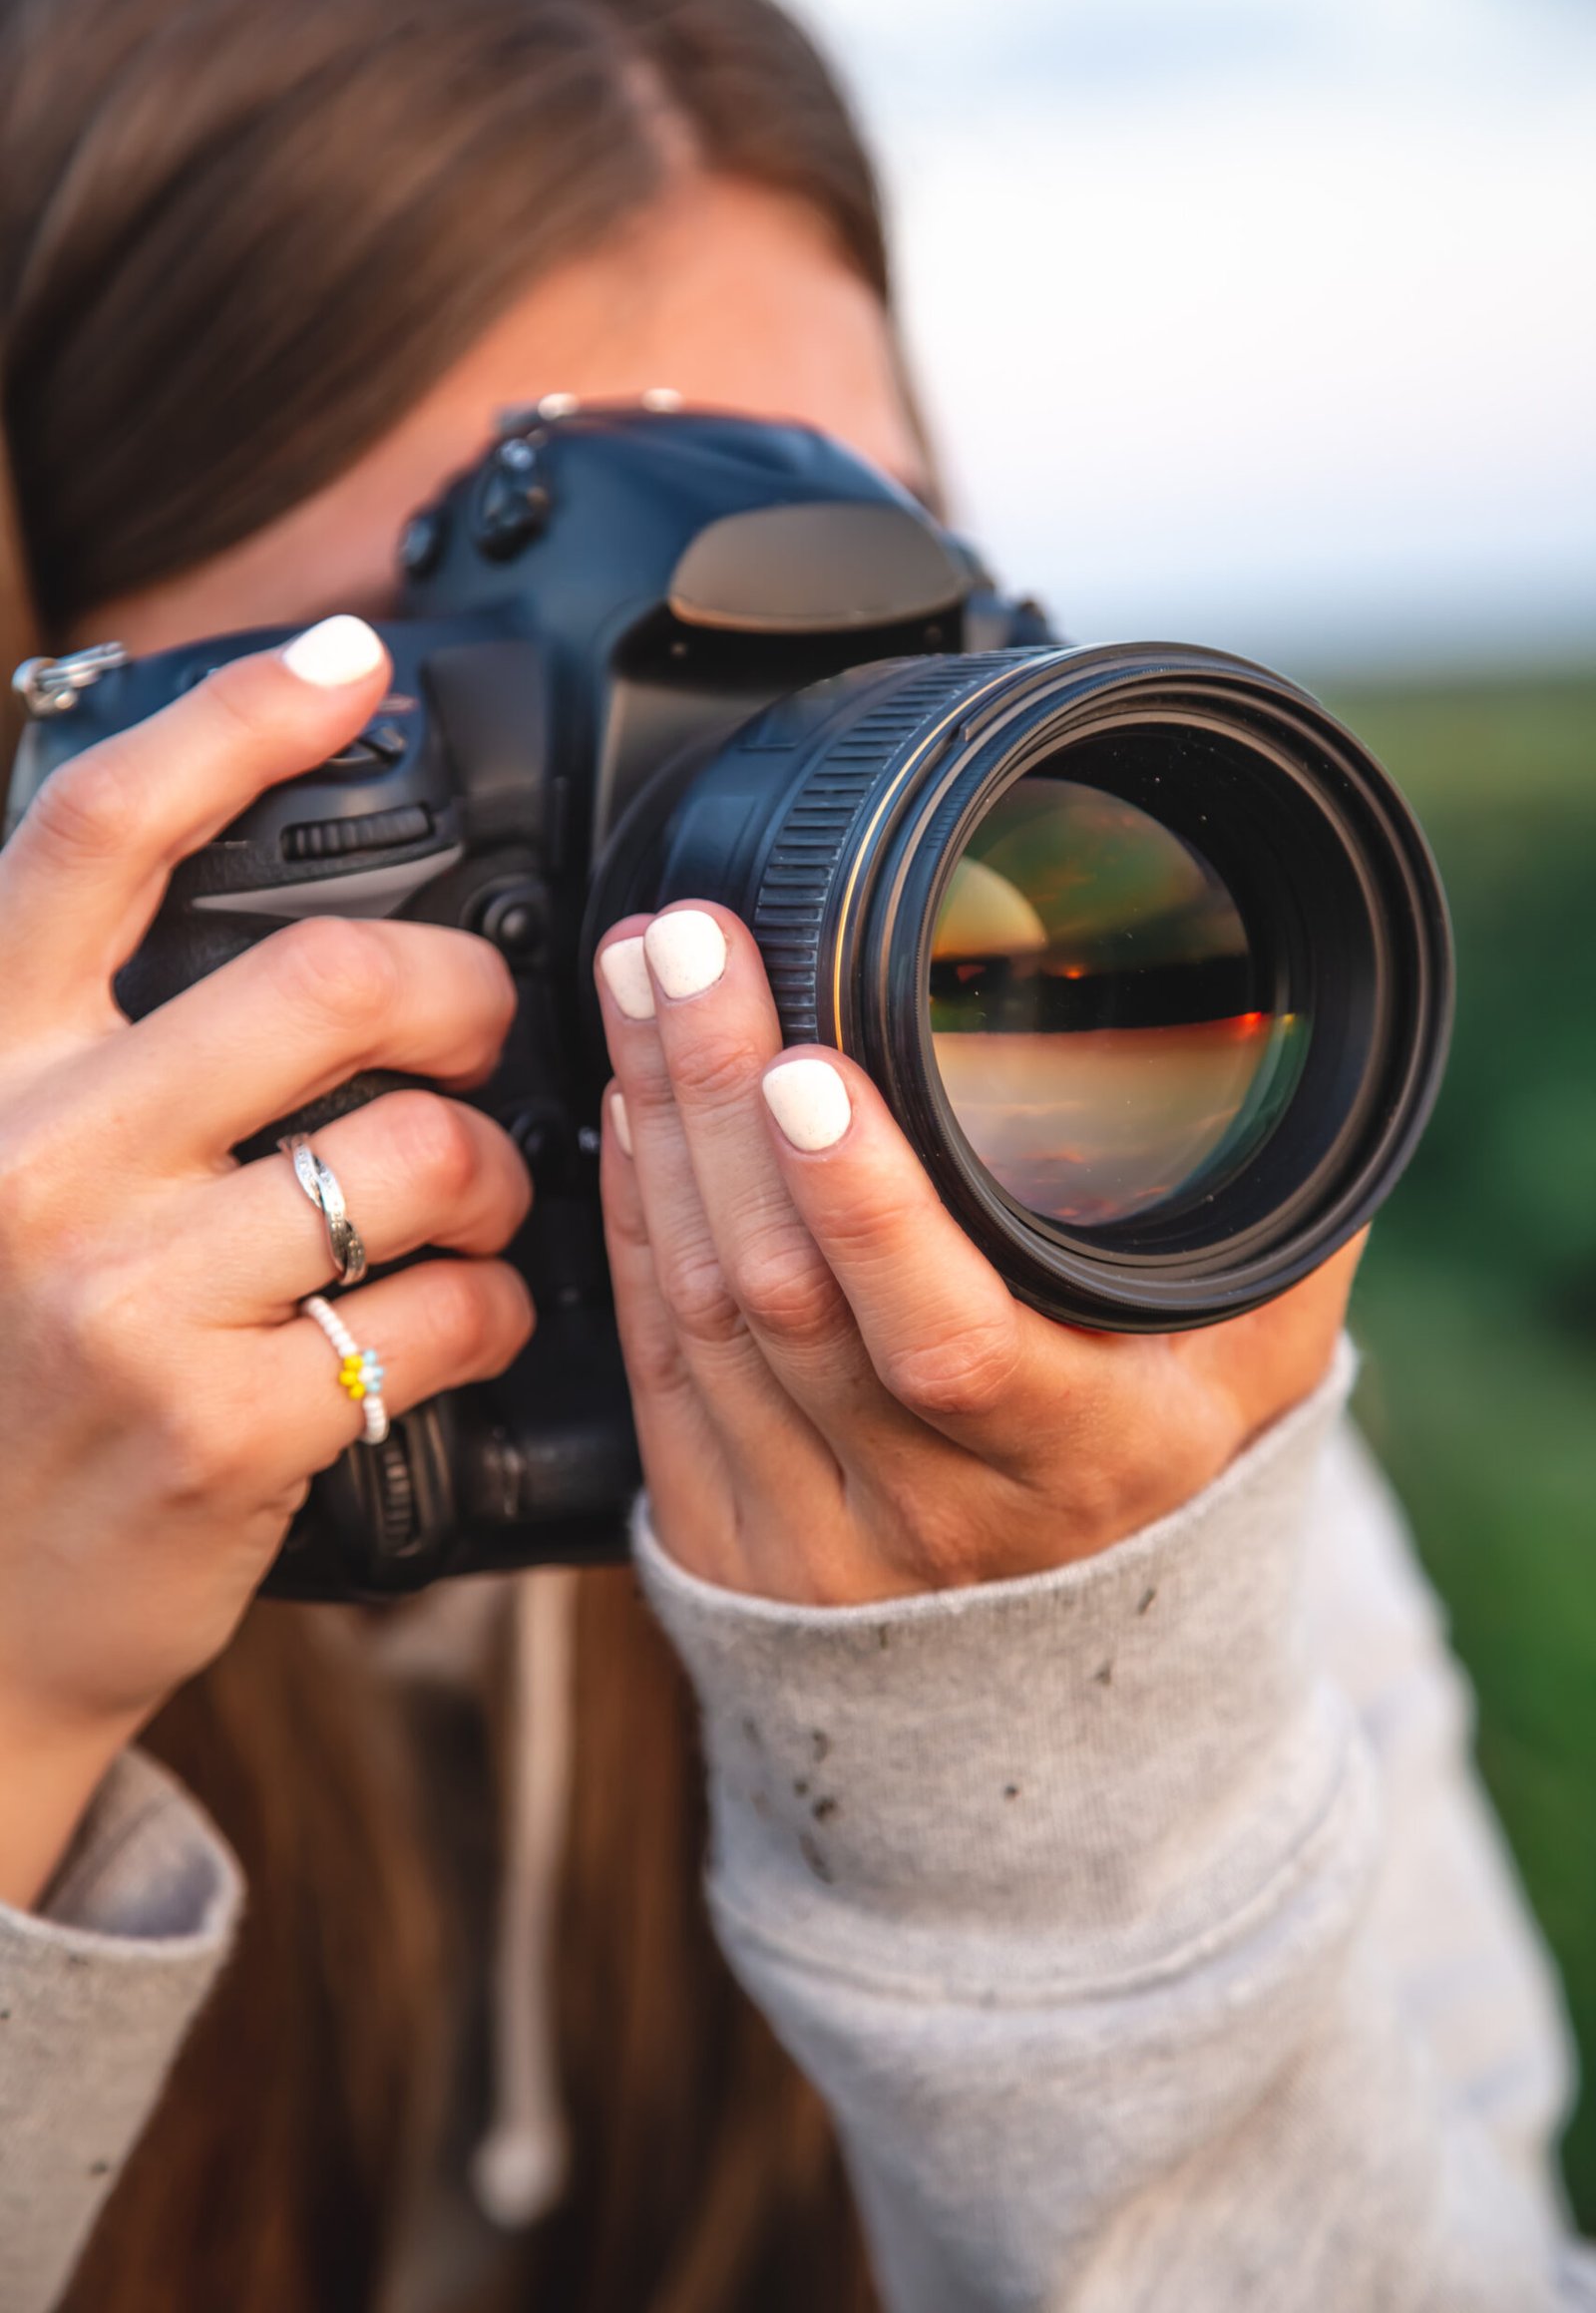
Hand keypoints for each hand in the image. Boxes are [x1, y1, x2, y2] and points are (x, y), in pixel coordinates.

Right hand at [0, 619, 532, 1906]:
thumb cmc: (10, 1371)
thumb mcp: (6, 1173)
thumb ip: (96, 1049)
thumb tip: (267, 923)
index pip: (95, 839)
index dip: (234, 724)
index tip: (349, 663)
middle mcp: (26, 1157)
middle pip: (332, 980)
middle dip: (464, 994)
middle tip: (483, 1027)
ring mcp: (121, 1297)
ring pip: (421, 1153)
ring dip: (496, 1173)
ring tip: (478, 1205)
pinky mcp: (219, 1427)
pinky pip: (448, 1314)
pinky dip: (495, 1310)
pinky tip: (465, 1324)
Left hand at [596, 901, 1361, 1604]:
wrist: (1060, 1690)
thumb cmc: (1167, 1474)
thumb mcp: (1261, 1365)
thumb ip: (1270, 1226)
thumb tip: (1277, 1044)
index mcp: (1078, 1461)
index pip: (950, 1342)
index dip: (867, 1209)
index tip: (807, 1066)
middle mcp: (932, 1513)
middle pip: (787, 1294)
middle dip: (718, 1097)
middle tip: (684, 943)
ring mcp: (809, 1541)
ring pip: (702, 1311)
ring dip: (660, 1127)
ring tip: (641, 981)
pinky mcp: (720, 1539)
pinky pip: (653, 1358)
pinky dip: (630, 1216)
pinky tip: (629, 1101)